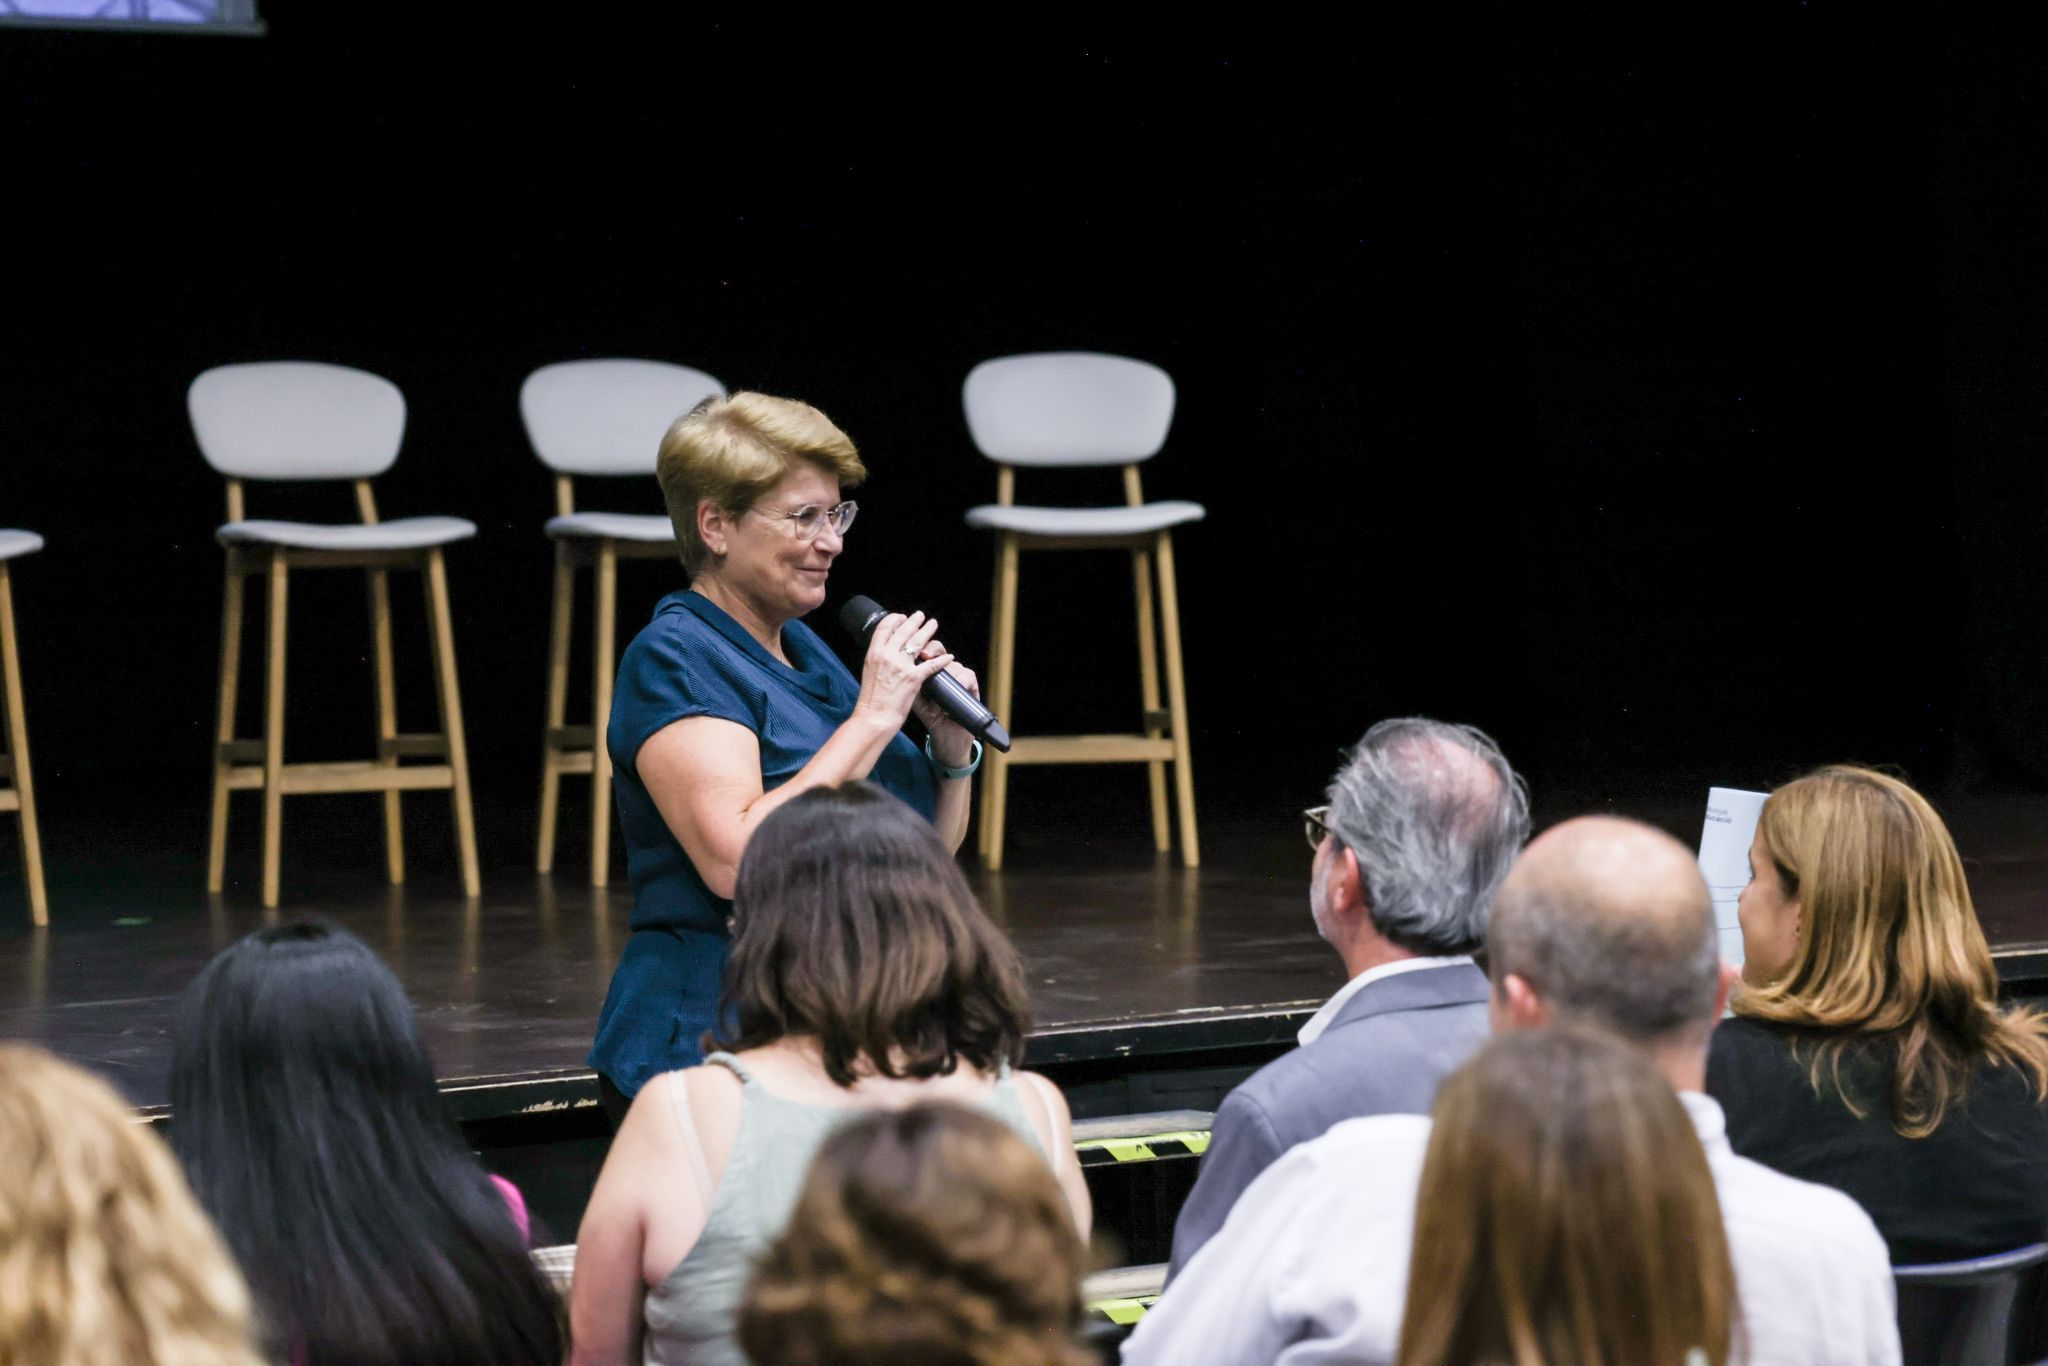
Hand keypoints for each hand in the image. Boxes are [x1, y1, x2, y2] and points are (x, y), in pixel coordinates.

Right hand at [852, 611, 954, 731]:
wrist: (873, 718)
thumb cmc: (870, 700)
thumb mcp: (868, 673)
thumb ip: (878, 660)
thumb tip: (886, 653)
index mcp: (874, 654)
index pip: (884, 628)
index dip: (895, 619)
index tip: (902, 617)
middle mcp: (887, 656)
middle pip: (904, 631)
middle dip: (915, 621)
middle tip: (922, 616)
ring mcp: (901, 666)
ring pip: (918, 642)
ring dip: (928, 631)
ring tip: (933, 625)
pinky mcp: (913, 679)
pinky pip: (932, 665)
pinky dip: (942, 660)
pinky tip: (949, 657)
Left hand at [910, 637, 980, 766]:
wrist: (947, 737)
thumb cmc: (931, 717)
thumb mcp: (916, 701)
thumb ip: (909, 685)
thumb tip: (898, 670)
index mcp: (930, 672)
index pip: (926, 651)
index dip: (922, 648)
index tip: (917, 652)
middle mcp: (945, 671)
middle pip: (940, 650)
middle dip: (934, 650)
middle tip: (926, 656)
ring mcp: (958, 677)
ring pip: (954, 663)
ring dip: (948, 672)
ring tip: (942, 685)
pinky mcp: (971, 686)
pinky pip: (967, 675)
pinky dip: (961, 680)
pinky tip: (956, 688)